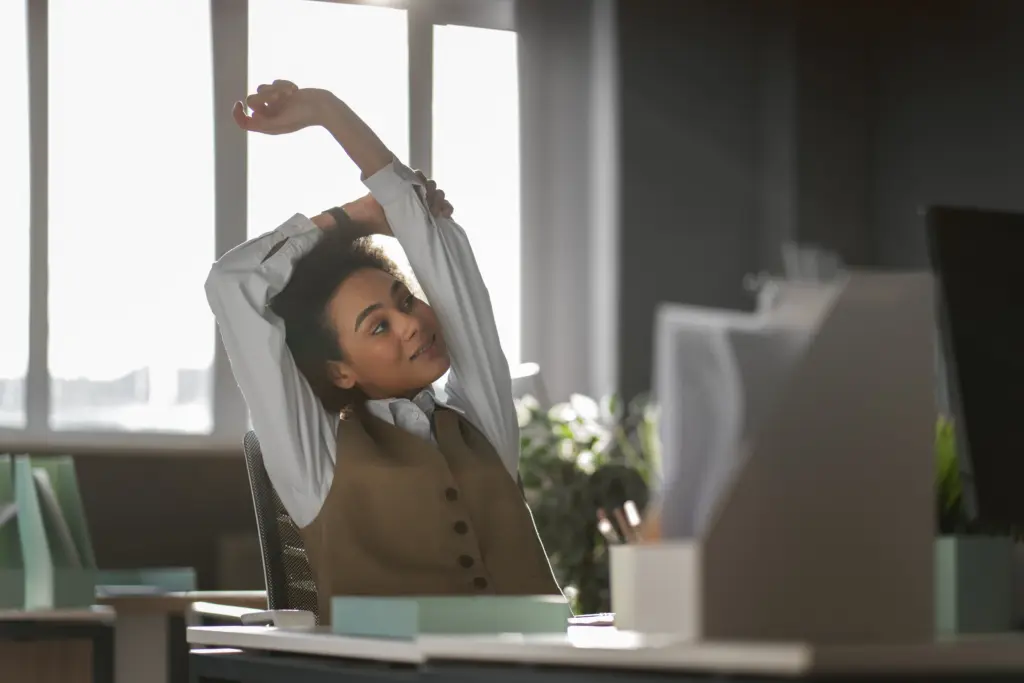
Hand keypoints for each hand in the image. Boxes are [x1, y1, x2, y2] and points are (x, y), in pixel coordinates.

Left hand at [232, 80, 333, 134]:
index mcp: (268, 126)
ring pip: (261, 89)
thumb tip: (250, 117)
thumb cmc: (304, 116)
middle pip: (252, 101)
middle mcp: (270, 115)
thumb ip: (264, 123)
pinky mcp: (283, 92)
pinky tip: (295, 89)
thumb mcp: (283, 122)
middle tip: (278, 96)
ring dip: (275, 88)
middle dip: (264, 96)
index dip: (237, 114)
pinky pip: (273, 82)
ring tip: (290, 92)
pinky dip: (283, 84)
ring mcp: (276, 103)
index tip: (239, 103)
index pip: (245, 122)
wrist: (323, 106)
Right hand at [339, 174, 453, 234]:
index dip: (446, 208)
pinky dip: (421, 179)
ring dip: (432, 190)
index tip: (444, 214)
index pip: (443, 207)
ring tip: (425, 198)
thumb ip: (420, 229)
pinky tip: (419, 185)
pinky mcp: (406, 179)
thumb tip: (435, 235)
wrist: (369, 216)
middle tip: (433, 209)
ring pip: (432, 185)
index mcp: (425, 210)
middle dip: (439, 201)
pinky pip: (419, 175)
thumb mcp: (407, 230)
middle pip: (439, 194)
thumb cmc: (387, 225)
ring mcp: (415, 188)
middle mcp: (422, 198)